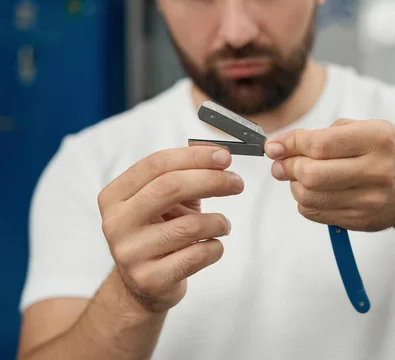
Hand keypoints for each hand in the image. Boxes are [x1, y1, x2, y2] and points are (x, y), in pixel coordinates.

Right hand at [97, 146, 243, 312]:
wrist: (143, 285)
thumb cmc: (159, 232)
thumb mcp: (165, 200)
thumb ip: (186, 174)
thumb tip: (217, 152)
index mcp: (115, 196)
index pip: (156, 164)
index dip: (194, 157)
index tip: (225, 156)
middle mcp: (116, 223)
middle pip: (171, 188)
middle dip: (212, 181)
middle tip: (237, 183)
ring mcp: (131, 254)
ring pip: (190, 226)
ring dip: (218, 222)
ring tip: (223, 224)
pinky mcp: (151, 279)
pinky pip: (198, 255)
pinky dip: (216, 247)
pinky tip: (212, 245)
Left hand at [264, 119, 394, 231]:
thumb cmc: (389, 153)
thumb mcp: (367, 129)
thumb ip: (325, 134)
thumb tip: (279, 148)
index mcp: (377, 139)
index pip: (320, 144)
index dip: (289, 144)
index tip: (273, 146)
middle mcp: (376, 171)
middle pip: (311, 175)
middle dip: (288, 167)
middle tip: (282, 163)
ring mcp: (370, 201)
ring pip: (309, 197)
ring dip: (295, 186)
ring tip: (300, 176)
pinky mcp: (361, 221)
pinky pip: (315, 214)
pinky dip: (305, 202)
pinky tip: (314, 191)